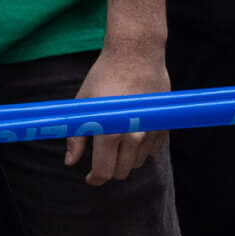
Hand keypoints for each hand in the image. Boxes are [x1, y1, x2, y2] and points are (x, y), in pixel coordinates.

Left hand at [66, 38, 168, 184]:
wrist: (136, 56)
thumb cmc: (103, 78)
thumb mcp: (83, 106)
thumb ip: (76, 137)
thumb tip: (70, 162)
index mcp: (110, 133)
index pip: (104, 171)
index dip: (95, 179)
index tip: (90, 179)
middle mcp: (134, 136)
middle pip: (122, 171)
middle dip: (109, 170)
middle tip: (100, 160)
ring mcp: (152, 132)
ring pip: (137, 162)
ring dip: (125, 159)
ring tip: (115, 140)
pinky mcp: (164, 127)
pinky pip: (151, 151)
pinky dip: (140, 149)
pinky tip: (131, 133)